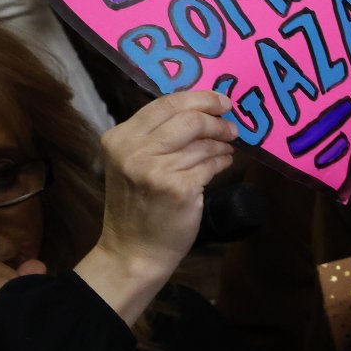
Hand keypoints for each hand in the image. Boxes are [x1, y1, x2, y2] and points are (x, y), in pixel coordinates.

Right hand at [74, 91, 237, 324]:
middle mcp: (132, 151)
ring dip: (222, 144)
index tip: (221, 102)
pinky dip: (222, 162)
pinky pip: (211, 165)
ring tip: (227, 148)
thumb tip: (203, 110)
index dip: (199, 99)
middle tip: (231, 127)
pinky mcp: (178, 188)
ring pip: (203, 143)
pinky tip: (223, 165)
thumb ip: (157, 137)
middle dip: (216, 119)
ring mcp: (154, 170)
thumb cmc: (138, 207)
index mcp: (119, 138)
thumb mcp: (133, 164)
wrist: (133, 252)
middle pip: (188, 117)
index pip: (165, 103)